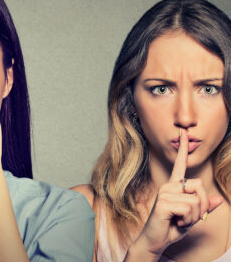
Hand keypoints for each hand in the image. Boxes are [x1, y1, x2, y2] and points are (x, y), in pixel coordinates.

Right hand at [128, 129, 222, 258]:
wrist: (155, 240)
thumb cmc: (171, 228)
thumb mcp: (193, 218)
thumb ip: (204, 207)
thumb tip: (218, 199)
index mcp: (174, 186)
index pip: (180, 165)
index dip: (183, 149)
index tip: (184, 134)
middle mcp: (168, 186)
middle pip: (199, 185)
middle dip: (202, 205)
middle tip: (189, 217)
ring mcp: (165, 193)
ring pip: (196, 200)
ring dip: (194, 216)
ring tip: (180, 220)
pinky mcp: (164, 203)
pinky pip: (189, 208)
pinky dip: (188, 220)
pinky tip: (176, 222)